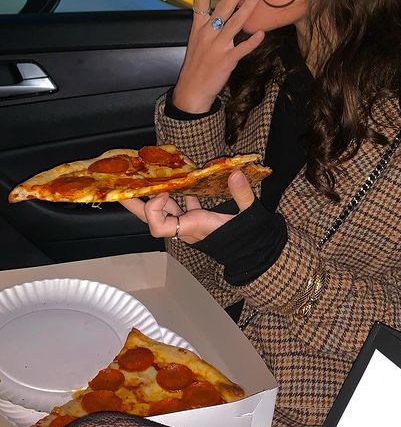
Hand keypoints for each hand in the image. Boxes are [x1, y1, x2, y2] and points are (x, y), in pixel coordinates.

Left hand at [121, 170, 255, 243]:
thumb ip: (243, 196)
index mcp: (193, 228)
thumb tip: (236, 174)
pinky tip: (182, 181)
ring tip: (145, 179)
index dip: (155, 207)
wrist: (254, 253)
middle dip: (136, 204)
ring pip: (165, 211)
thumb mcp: (249, 218)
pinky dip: (180, 195)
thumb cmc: (249, 240)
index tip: (165, 190)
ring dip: (156, 195)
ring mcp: (191, 224)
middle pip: (152, 218)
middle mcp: (187, 227)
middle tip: (119, 189)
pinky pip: (182, 207)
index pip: (159, 225)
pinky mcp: (199, 220)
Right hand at [172, 0, 264, 112]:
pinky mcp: (227, 60)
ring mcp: (217, 46)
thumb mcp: (197, 44)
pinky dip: (252, 41)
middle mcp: (207, 34)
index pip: (199, 3)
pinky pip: (242, 48)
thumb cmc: (197, 67)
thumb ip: (208, 29)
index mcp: (198, 29)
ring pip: (234, 23)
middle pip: (223, 7)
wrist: (192, 91)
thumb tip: (220, 16)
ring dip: (247, 8)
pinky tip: (262, 33)